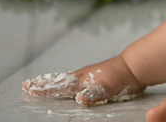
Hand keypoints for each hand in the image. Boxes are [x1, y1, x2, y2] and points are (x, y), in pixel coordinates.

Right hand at [22, 55, 144, 105]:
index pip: (59, 85)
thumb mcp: (108, 87)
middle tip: (28, 85)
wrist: (137, 67)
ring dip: (53, 82)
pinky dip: (68, 83)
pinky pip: (78, 81)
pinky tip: (68, 87)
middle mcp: (82, 77)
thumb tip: (79, 99)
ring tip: (42, 84)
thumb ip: (93, 93)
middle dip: (44, 84)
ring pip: (67, 80)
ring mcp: (89, 77)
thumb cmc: (122, 77)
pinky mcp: (97, 79)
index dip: (44, 88)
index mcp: (81, 80)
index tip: (28, 88)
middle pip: (59, 81)